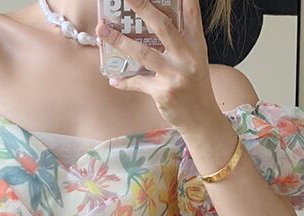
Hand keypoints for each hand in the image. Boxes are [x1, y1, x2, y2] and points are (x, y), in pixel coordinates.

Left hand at [96, 0, 220, 133]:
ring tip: (102, 30)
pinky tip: (113, 79)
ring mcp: (175, 75)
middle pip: (163, 27)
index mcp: (196, 43)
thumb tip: (154, 20)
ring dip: (120, 40)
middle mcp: (187, 56)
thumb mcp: (194, 58)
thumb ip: (181, 39)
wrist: (201, 118)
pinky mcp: (163, 92)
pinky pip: (138, 83)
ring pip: (144, 53)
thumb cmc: (194, 84)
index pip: (190, 12)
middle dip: (144, 8)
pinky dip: (124, 81)